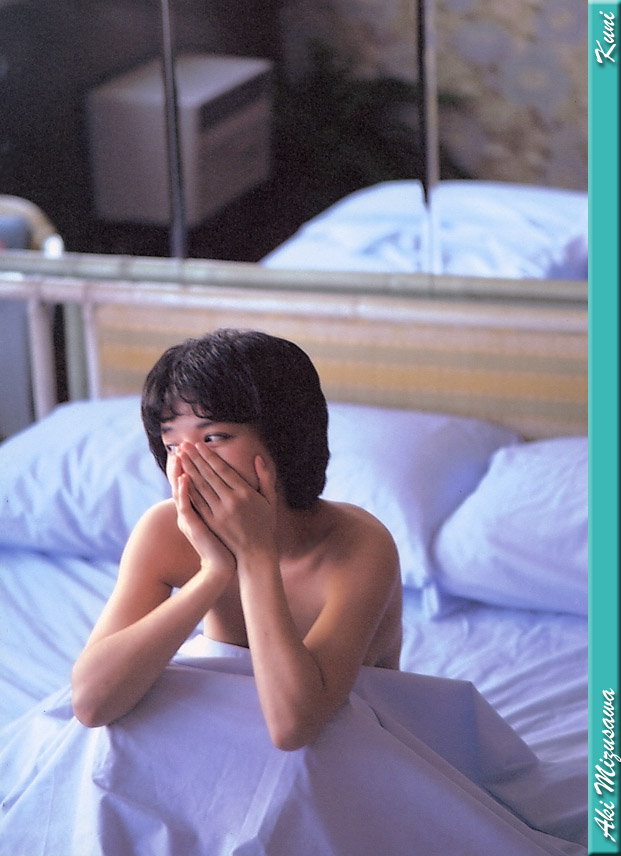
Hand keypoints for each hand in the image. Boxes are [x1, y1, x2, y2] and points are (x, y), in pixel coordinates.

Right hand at [169, 451, 236, 579]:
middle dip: (183, 463)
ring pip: (181, 491)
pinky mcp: (191, 526)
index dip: (191, 464)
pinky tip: (184, 479)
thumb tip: (223, 485)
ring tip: (177, 455)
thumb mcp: (220, 518)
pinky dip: (184, 492)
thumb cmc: (225, 541)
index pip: (192, 480)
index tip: (192, 448)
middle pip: (184, 481)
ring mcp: (189, 517)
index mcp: (199, 505)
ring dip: (179, 472)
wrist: (222, 564)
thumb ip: (219, 499)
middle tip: (180, 445)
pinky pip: (185, 506)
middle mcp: (191, 510)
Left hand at [176, 442, 278, 562]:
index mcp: (245, 493)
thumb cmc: (265, 525)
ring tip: (179, 457)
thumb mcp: (270, 500)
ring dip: (188, 470)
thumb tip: (257, 458)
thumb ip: (265, 478)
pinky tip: (180, 479)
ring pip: (200, 487)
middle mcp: (231, 501)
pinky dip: (188, 489)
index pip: (223, 469)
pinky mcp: (211, 522)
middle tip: (183, 445)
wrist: (255, 553)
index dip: (209, 456)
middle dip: (194, 458)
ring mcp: (219, 512)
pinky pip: (197, 502)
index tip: (199, 445)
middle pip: (208, 475)